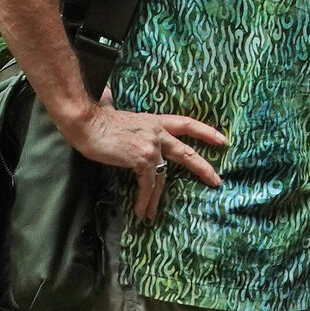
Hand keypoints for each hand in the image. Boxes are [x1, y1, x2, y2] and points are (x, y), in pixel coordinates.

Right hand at [69, 87, 226, 220]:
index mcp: (155, 121)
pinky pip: (148, 185)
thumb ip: (116, 105)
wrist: (87, 122)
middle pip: (186, 151)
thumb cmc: (97, 118)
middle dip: (203, 167)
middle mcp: (158, 132)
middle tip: (217, 181)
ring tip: (153, 214)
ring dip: (157, 199)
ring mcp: (152, 145)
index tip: (222, 139)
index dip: (205, 131)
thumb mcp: (114, 111)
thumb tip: (107, 95)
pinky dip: (145, 200)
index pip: (186, 124)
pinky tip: (141, 211)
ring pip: (164, 176)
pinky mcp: (142, 159)